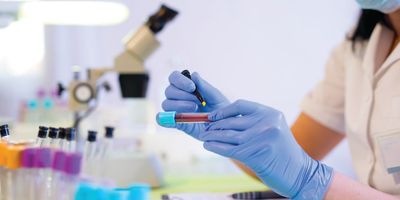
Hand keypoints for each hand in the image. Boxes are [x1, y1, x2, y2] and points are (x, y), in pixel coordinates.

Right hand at [160, 71, 228, 138]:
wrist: (225, 126)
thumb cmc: (221, 108)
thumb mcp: (216, 96)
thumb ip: (204, 86)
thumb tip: (194, 74)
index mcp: (186, 86)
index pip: (174, 77)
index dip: (180, 80)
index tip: (192, 87)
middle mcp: (178, 97)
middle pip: (169, 90)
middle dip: (182, 95)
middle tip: (197, 101)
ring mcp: (176, 110)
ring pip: (166, 104)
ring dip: (179, 105)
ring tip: (195, 109)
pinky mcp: (177, 123)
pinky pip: (164, 120)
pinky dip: (165, 119)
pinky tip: (176, 119)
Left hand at [201, 100, 332, 198]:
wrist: (299, 173)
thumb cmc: (282, 152)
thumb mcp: (272, 130)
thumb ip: (253, 123)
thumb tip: (224, 120)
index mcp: (270, 113)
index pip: (240, 105)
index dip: (223, 110)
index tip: (212, 116)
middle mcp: (267, 123)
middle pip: (232, 121)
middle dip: (215, 126)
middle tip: (204, 128)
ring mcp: (262, 138)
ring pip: (229, 135)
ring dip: (213, 136)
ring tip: (204, 137)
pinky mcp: (256, 154)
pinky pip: (230, 149)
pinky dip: (216, 147)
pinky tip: (208, 146)